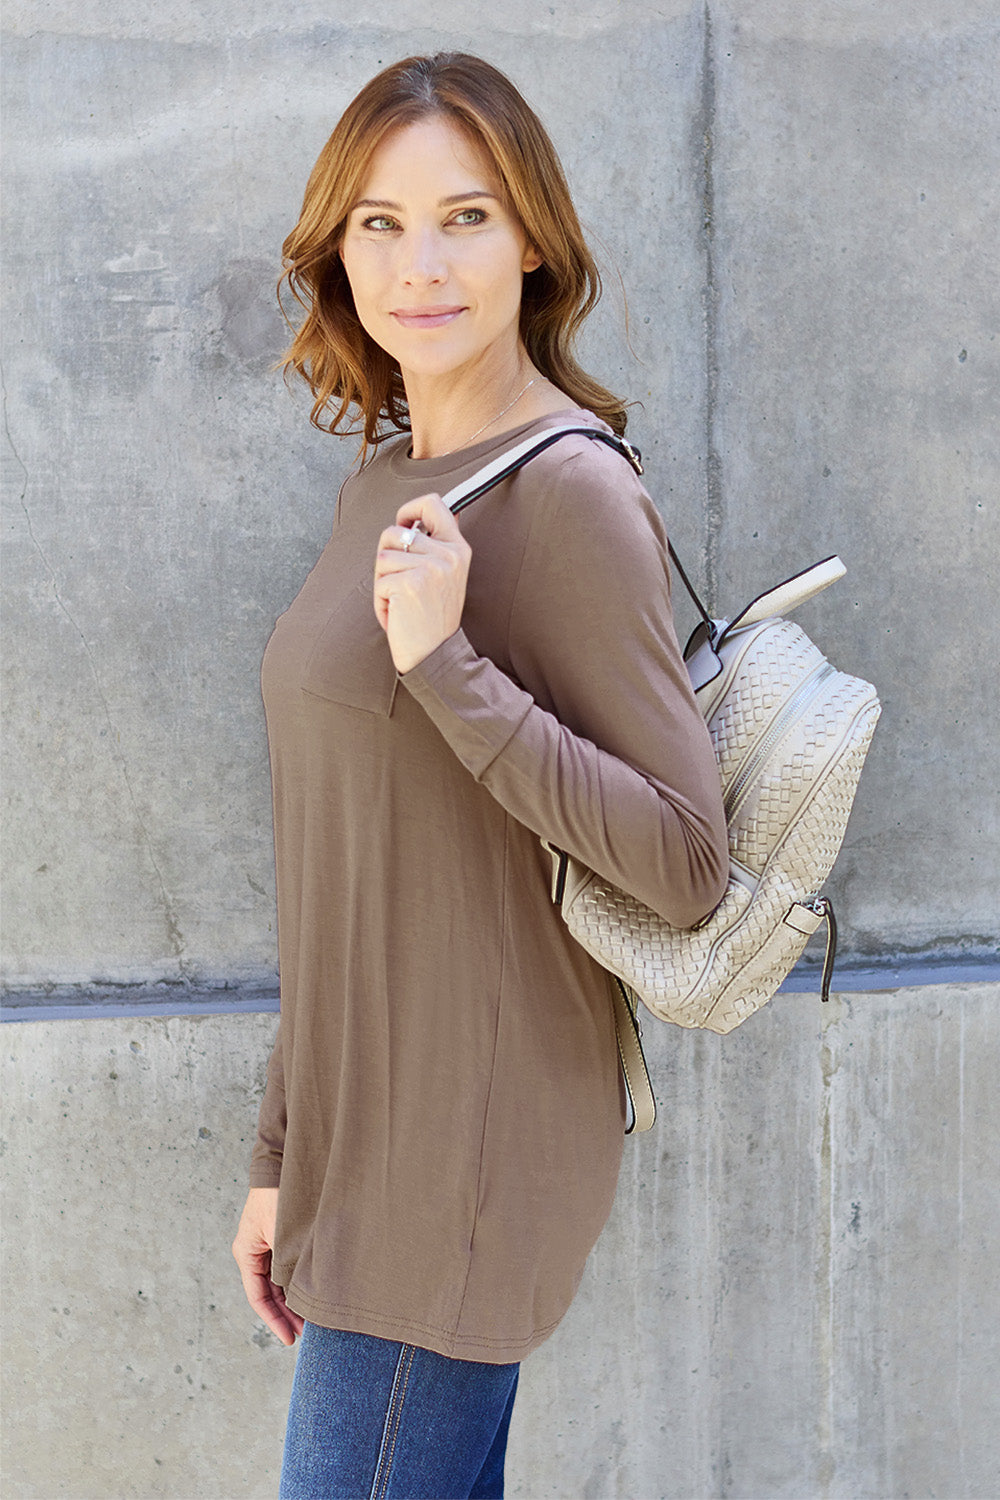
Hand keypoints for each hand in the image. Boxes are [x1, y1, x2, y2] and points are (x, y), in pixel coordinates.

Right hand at [232, 1187, 303, 1346]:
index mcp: (246, 1252)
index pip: (258, 1297)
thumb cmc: (280, 1196)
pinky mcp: (278, 1238)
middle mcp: (253, 1251)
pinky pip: (284, 1268)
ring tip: (310, 1320)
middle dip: (285, 1314)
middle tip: (304, 1334)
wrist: (282, 1163)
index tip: (290, 1338)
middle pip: (268, 1293)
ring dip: (292, 1300)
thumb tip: (298, 1296)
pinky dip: (295, 1283)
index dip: (274, 1320)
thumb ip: (287, 1266)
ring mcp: (265, 1245)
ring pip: (277, 1282)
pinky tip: (309, 1294)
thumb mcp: (283, 1235)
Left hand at [373, 494, 471, 674]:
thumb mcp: (446, 577)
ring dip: (382, 583)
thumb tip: (416, 516)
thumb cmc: (433, 619)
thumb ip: (436, 546)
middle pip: (394, 532)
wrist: (436, 655)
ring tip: (401, 602)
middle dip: (386, 557)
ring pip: (382, 557)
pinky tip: (397, 614)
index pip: (434, 504)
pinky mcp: (410, 583)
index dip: (410, 508)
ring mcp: (431, 568)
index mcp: (458, 549)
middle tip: (399, 583)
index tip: (404, 523)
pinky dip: (381, 602)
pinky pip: (379, 582)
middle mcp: (448, 554)